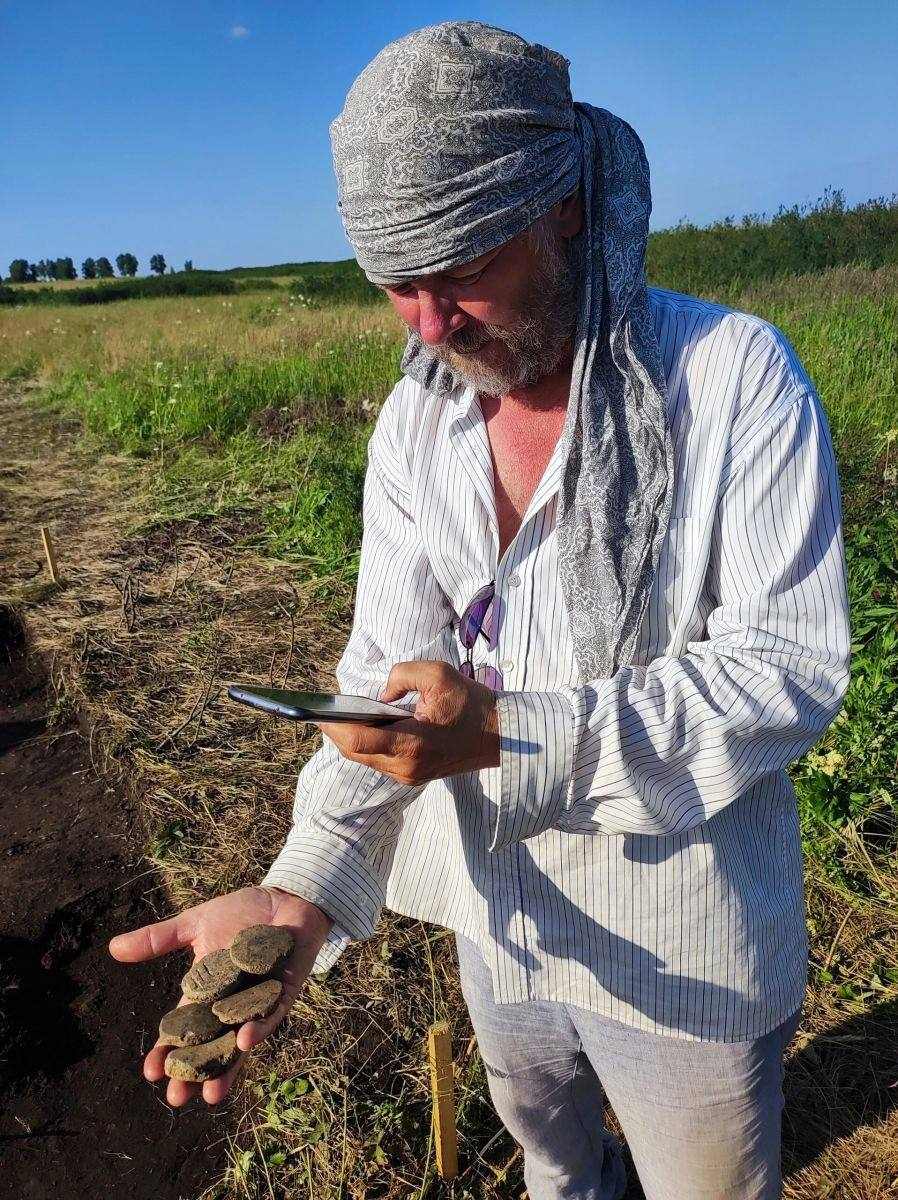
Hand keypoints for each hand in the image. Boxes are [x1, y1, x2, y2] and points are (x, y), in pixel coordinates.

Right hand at [108, 885, 331, 1106]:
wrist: (283, 897)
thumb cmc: (241, 912)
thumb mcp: (195, 925)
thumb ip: (158, 939)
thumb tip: (112, 948)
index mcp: (207, 993)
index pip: (184, 1028)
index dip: (167, 1051)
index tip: (150, 1072)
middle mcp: (232, 1005)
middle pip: (211, 1047)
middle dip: (195, 1073)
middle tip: (177, 1098)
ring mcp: (259, 1002)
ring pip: (240, 1043)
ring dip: (227, 1068)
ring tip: (211, 1093)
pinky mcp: (285, 993)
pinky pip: (272, 1016)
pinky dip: (259, 1028)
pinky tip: (244, 1041)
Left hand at [316, 660, 499, 784]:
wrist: (498, 736)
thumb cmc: (471, 704)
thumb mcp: (438, 674)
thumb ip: (401, 675)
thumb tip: (381, 695)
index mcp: (412, 744)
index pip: (359, 741)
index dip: (334, 727)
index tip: (318, 713)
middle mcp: (406, 767)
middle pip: (356, 752)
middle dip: (337, 731)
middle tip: (322, 711)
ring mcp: (408, 776)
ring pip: (365, 758)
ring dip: (351, 738)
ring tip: (338, 716)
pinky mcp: (411, 776)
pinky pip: (378, 760)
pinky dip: (367, 743)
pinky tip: (363, 725)